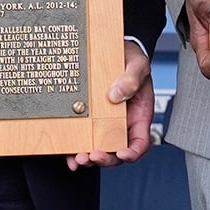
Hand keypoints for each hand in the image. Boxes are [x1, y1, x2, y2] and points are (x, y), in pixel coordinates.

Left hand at [71, 40, 157, 168]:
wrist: (114, 50)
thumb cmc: (130, 59)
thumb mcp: (137, 64)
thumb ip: (131, 79)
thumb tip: (116, 94)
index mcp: (139, 115)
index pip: (140, 142)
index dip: (132, 152)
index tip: (122, 153)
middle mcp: (122, 124)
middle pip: (117, 152)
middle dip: (105, 158)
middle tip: (93, 156)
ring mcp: (105, 124)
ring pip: (99, 149)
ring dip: (89, 158)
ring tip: (78, 158)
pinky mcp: (89, 120)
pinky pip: (83, 139)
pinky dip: (76, 151)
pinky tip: (69, 155)